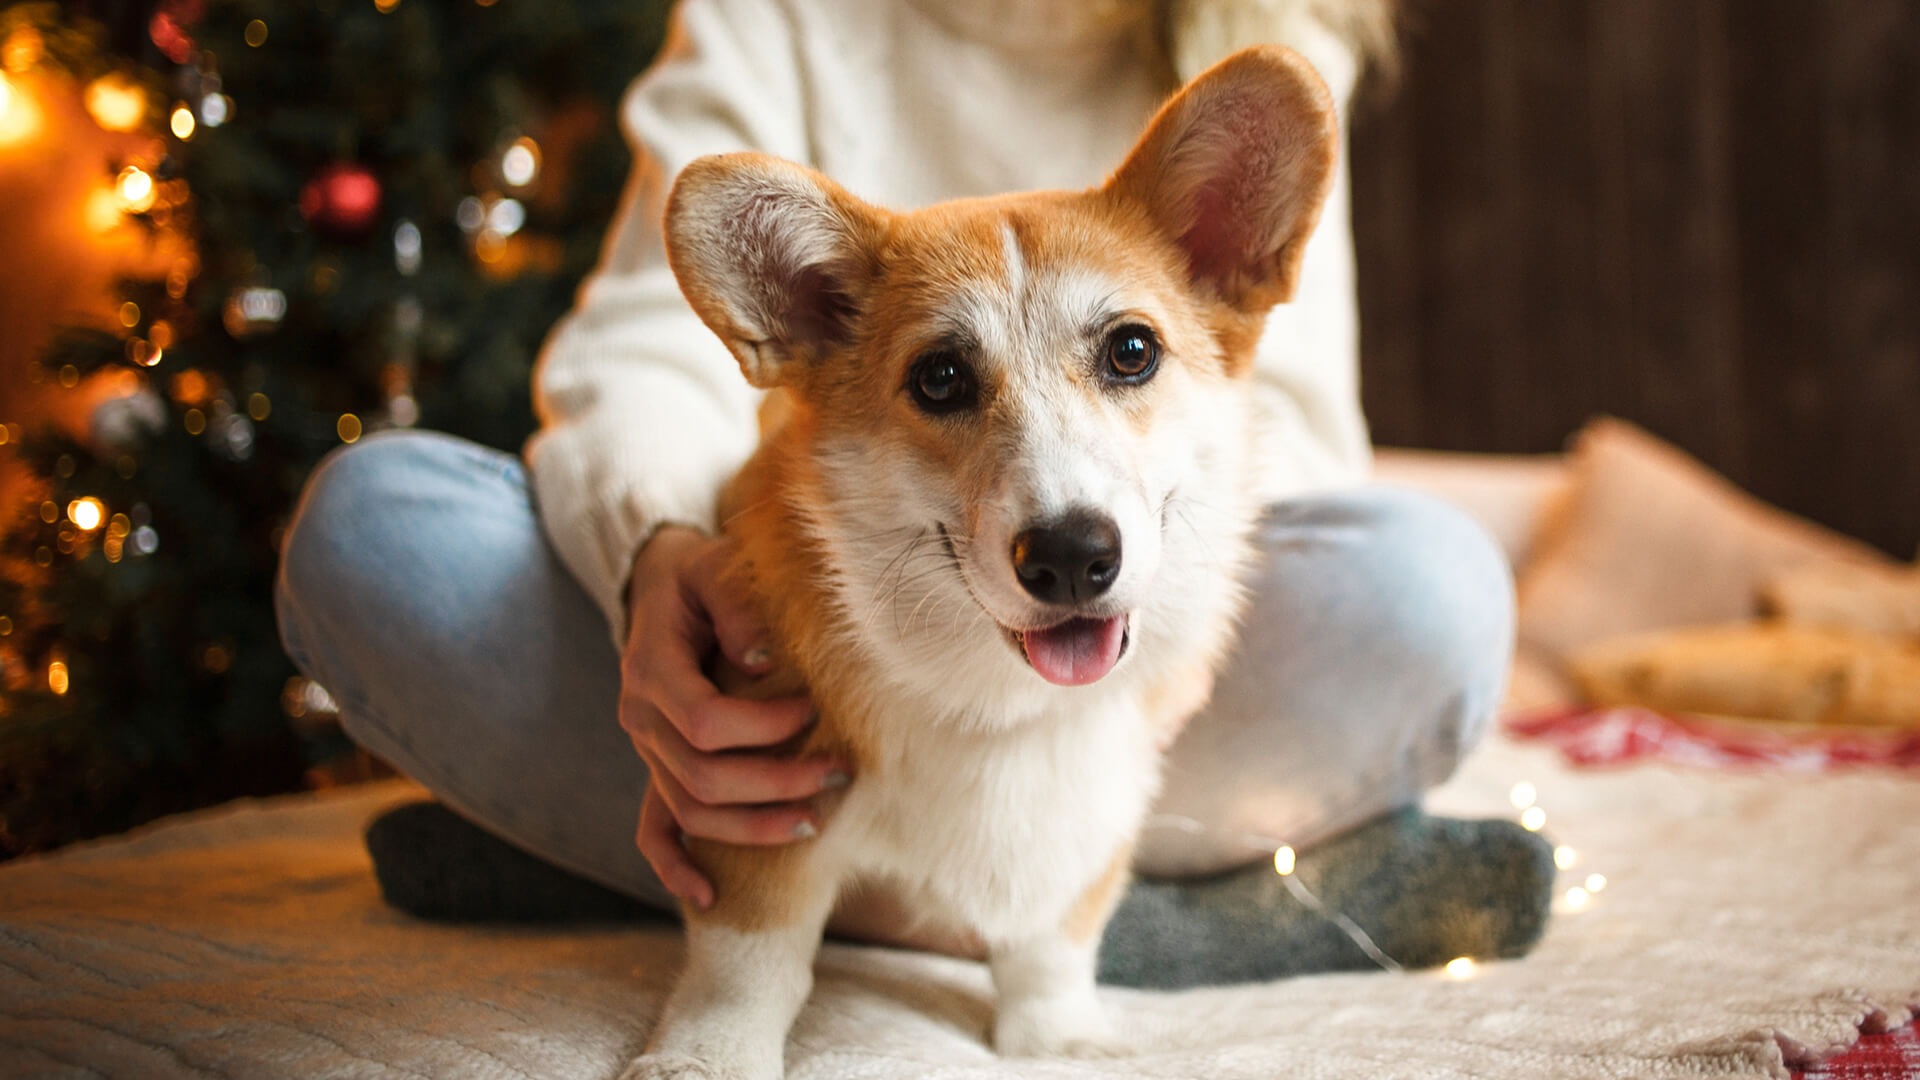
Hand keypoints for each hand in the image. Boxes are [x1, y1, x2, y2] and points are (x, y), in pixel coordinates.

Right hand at [620, 525, 846, 908]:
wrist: (661, 584)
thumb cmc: (701, 573)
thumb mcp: (717, 567)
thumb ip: (737, 606)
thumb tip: (763, 662)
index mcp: (651, 669)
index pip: (704, 722)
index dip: (764, 728)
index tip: (813, 711)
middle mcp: (640, 718)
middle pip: (702, 777)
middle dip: (775, 783)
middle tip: (838, 773)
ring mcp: (645, 750)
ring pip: (688, 811)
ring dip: (750, 827)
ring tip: (811, 823)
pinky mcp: (655, 767)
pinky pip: (652, 830)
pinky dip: (676, 866)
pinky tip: (708, 897)